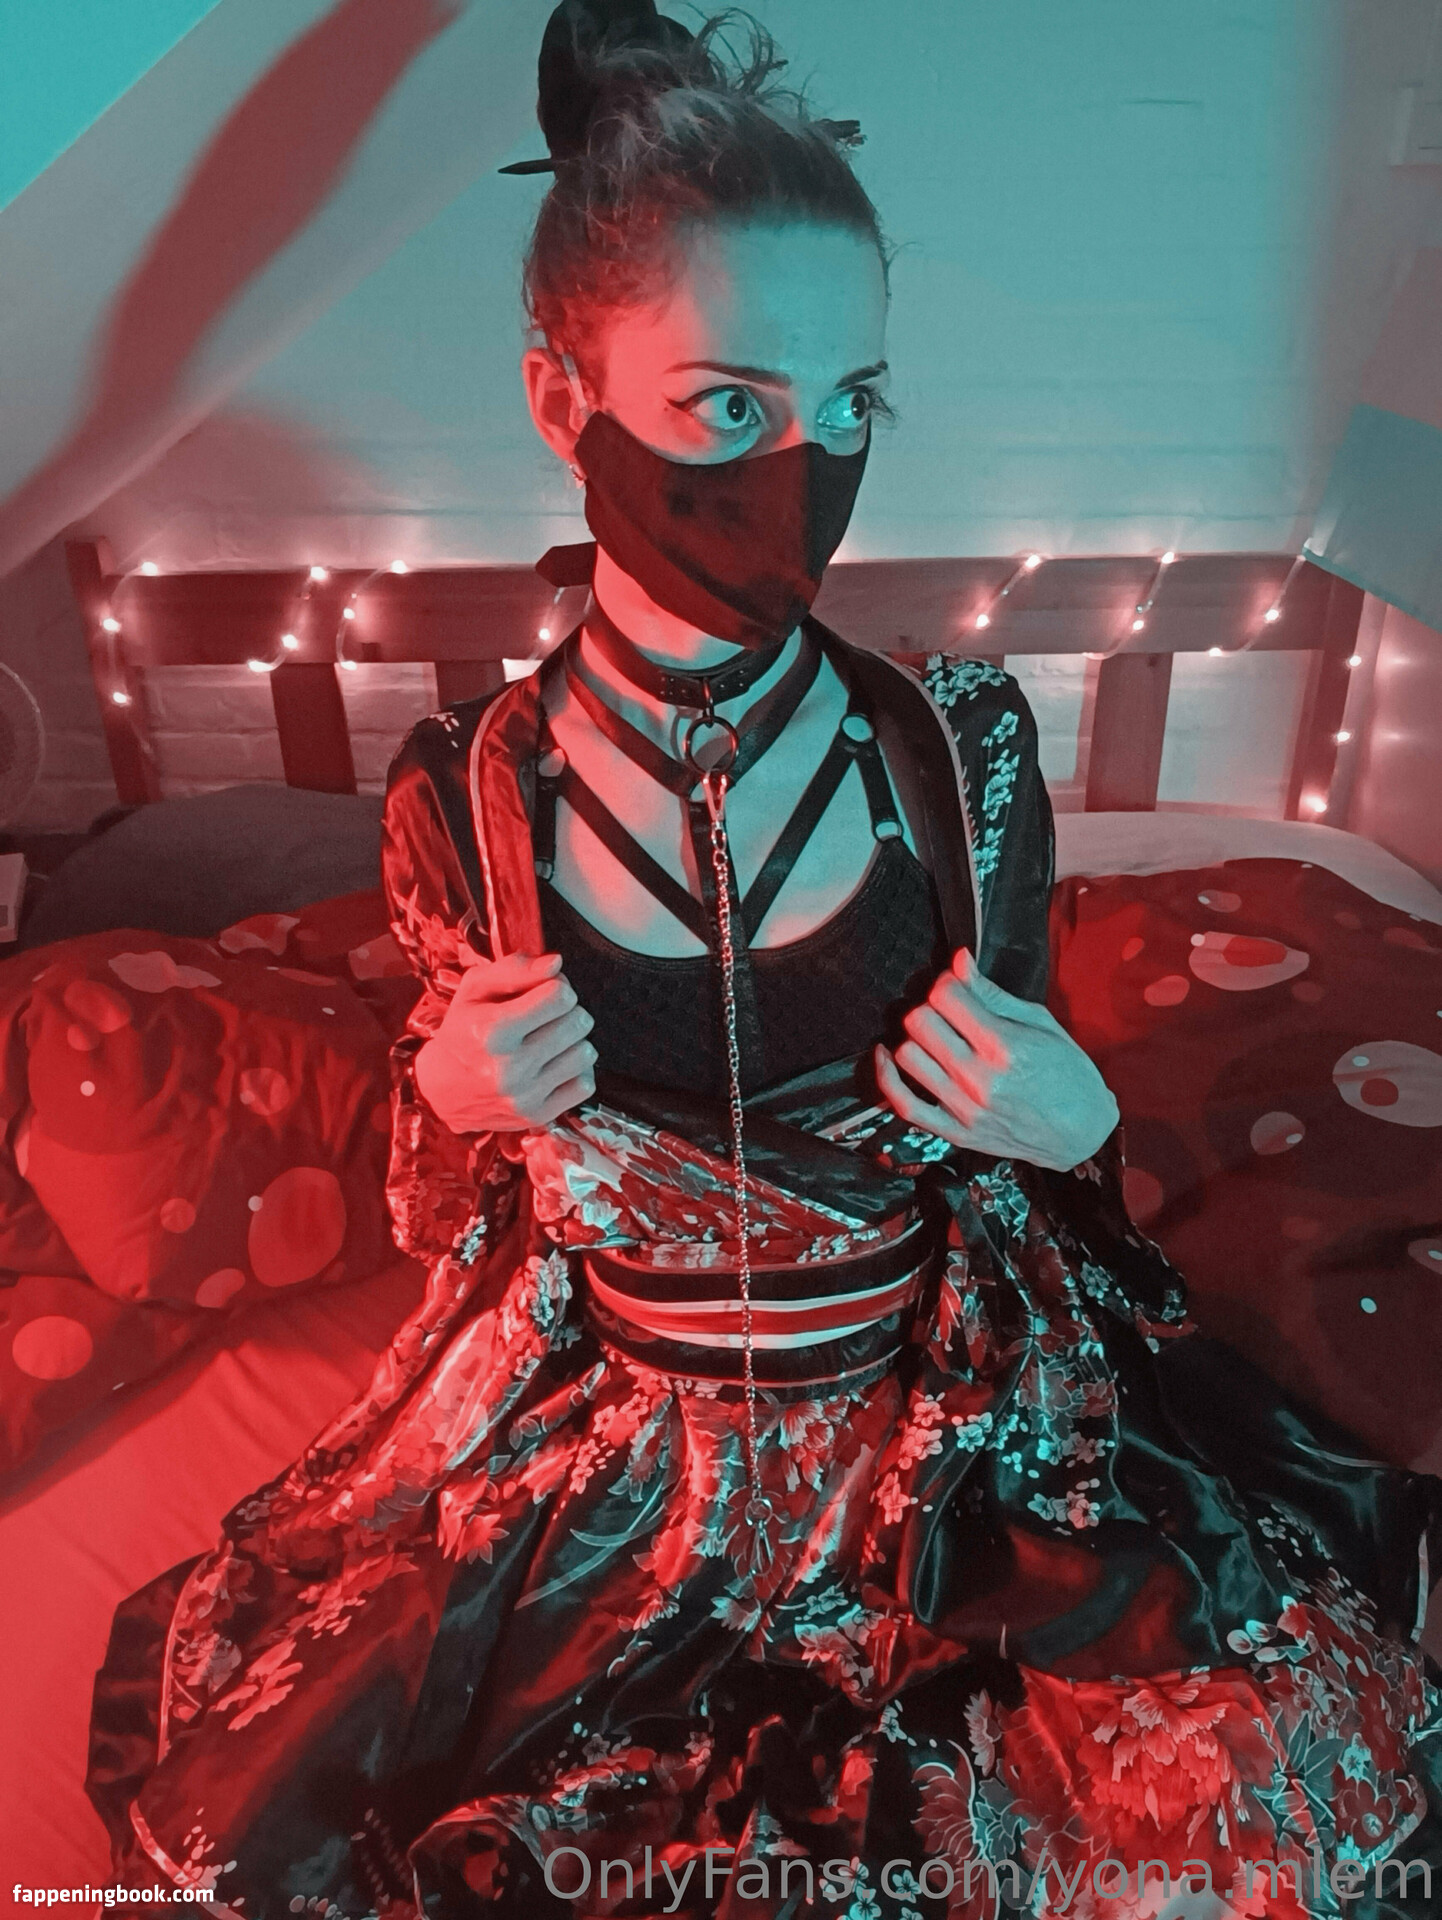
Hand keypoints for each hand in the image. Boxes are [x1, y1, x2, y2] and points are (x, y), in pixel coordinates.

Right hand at [414, 949, 596, 1133]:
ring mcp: (525, 1095)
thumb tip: (556, 964)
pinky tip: (557, 1063)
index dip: (557, 987)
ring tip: (552, 1040)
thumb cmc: (463, 1030)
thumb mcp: (475, 989)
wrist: (443, 1091)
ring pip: (586, 1052)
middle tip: (548, 1016)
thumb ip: (515, 969)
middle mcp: (510, 1066)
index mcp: (492, 1030)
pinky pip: (585, 1084)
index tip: (543, 993)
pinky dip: (577, 1070)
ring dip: (575, 1041)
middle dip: (568, 1011)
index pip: (560, 996)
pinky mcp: (538, 1115)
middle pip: (577, 1021)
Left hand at [875, 948, 1118, 1171]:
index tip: (956, 987)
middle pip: (919, 1022)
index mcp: (1004, 1046)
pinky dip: (887, 1077)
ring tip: (933, 1037)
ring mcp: (964, 1108)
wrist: (1082, 1134)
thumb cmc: (1068, 1074)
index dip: (946, 982)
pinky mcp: (955, 1133)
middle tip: (945, 1013)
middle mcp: (979, 1077)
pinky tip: (889, 1056)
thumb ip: (992, 994)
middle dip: (929, 1008)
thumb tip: (958, 960)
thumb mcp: (1040, 1024)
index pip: (945, 996)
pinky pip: (904, 1104)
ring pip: (907, 1056)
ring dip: (915, 1039)